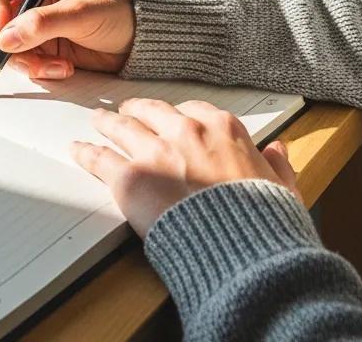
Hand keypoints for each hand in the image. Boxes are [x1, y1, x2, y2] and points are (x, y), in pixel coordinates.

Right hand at [0, 0, 134, 77]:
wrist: (139, 40)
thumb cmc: (115, 12)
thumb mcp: (79, 13)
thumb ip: (42, 23)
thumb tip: (5, 39)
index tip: (6, 33)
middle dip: (12, 44)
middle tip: (33, 54)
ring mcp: (35, 26)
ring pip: (8, 48)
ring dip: (29, 62)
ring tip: (58, 66)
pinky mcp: (43, 48)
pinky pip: (26, 63)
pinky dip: (41, 70)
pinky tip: (64, 68)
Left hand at [71, 98, 299, 236]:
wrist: (242, 251)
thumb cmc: (264, 224)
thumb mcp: (283, 189)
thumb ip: (277, 165)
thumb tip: (277, 151)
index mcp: (223, 129)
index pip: (192, 110)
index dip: (177, 116)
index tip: (171, 119)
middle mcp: (186, 131)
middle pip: (152, 112)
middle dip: (138, 111)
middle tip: (128, 112)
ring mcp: (155, 151)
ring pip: (122, 127)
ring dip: (108, 122)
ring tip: (98, 120)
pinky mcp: (130, 177)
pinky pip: (100, 159)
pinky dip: (86, 153)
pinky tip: (77, 150)